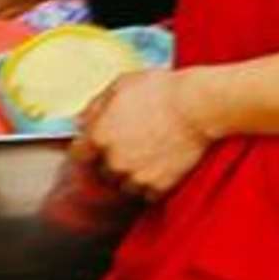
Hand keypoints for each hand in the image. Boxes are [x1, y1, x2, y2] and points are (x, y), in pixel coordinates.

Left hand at [70, 67, 213, 198]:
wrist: (199, 107)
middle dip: (114, 161)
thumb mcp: (122, 85)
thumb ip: (96, 106)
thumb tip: (79, 121)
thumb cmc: (162, 90)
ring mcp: (136, 176)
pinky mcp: (158, 187)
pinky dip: (153, 184)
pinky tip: (163, 166)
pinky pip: (148, 194)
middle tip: (134, 145)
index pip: (79, 155)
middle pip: (103, 172)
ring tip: (151, 155)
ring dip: (133, 175)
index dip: (89, 150)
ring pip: (125, 185)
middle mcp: (113, 161)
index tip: (98, 147)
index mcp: (99, 136)